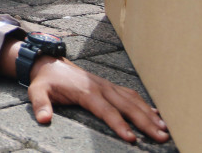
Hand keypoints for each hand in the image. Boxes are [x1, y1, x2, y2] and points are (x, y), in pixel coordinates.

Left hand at [27, 57, 168, 142]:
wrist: (49, 63)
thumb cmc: (46, 81)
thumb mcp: (36, 91)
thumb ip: (40, 105)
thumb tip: (44, 119)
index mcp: (86, 91)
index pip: (106, 110)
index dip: (119, 124)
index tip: (131, 138)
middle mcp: (101, 87)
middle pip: (127, 105)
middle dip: (145, 122)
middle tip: (161, 136)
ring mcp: (107, 85)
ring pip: (133, 100)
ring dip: (149, 114)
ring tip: (165, 129)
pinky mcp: (110, 86)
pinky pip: (130, 95)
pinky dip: (145, 105)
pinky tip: (157, 115)